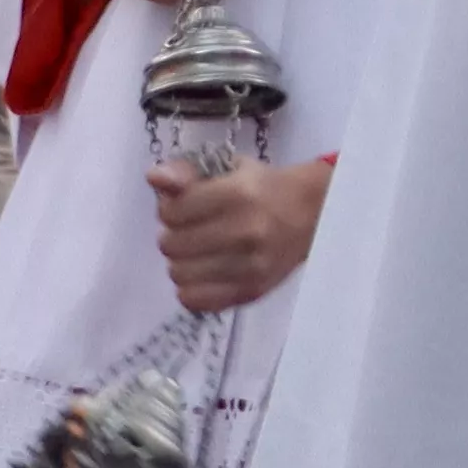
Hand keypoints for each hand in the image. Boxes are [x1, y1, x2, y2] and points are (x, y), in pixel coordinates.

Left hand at [152, 152, 330, 310]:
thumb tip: (154, 177)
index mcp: (239, 194)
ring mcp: (251, 265)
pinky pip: (196, 300)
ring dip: (182, 261)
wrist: (314, 214)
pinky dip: (192, 288)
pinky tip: (204, 272)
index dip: (170, 209)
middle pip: (171, 245)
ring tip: (198, 251)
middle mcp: (246, 231)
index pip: (171, 212)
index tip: (184, 207)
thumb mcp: (228, 168)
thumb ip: (186, 172)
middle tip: (191, 229)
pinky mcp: (253, 290)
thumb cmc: (264, 188)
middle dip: (174, 235)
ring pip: (179, 274)